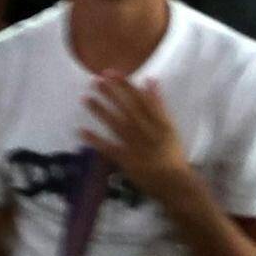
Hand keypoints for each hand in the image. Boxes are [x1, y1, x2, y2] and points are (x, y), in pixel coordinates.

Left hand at [82, 71, 193, 195]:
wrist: (174, 182)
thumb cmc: (172, 153)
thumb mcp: (170, 126)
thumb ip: (159, 104)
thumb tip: (150, 80)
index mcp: (159, 123)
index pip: (141, 100)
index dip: (125, 85)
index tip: (111, 73)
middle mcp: (147, 131)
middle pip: (127, 109)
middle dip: (111, 94)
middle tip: (95, 80)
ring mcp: (135, 145)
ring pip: (116, 125)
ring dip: (100, 111)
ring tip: (85, 98)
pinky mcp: (126, 159)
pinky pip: (108, 148)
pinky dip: (94, 140)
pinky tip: (80, 130)